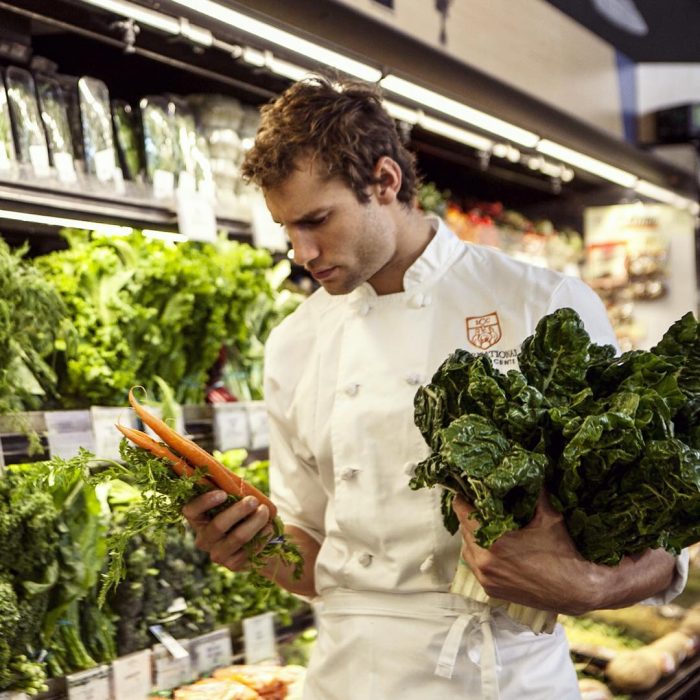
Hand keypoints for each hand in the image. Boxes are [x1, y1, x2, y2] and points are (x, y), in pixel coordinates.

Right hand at [182, 490, 272, 571]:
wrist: (257, 538)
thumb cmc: (242, 511)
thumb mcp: (233, 500)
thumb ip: (230, 491)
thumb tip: (232, 477)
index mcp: (198, 519)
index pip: (190, 510)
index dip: (204, 502)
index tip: (223, 493)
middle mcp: (203, 539)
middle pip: (218, 525)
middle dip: (239, 511)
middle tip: (254, 500)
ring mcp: (217, 554)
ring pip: (237, 538)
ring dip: (255, 522)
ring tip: (265, 511)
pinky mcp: (232, 565)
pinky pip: (249, 550)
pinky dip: (262, 536)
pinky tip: (269, 528)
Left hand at [454, 492, 674, 614]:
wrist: (580, 591)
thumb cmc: (565, 553)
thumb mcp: (549, 516)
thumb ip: (534, 490)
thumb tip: (528, 465)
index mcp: (493, 542)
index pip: (462, 510)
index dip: (466, 496)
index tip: (472, 487)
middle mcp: (483, 563)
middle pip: (463, 528)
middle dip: (473, 514)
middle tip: (483, 502)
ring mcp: (486, 579)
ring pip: (468, 548)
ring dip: (476, 534)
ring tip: (491, 522)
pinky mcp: (491, 590)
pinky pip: (476, 565)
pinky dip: (482, 553)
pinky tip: (497, 544)